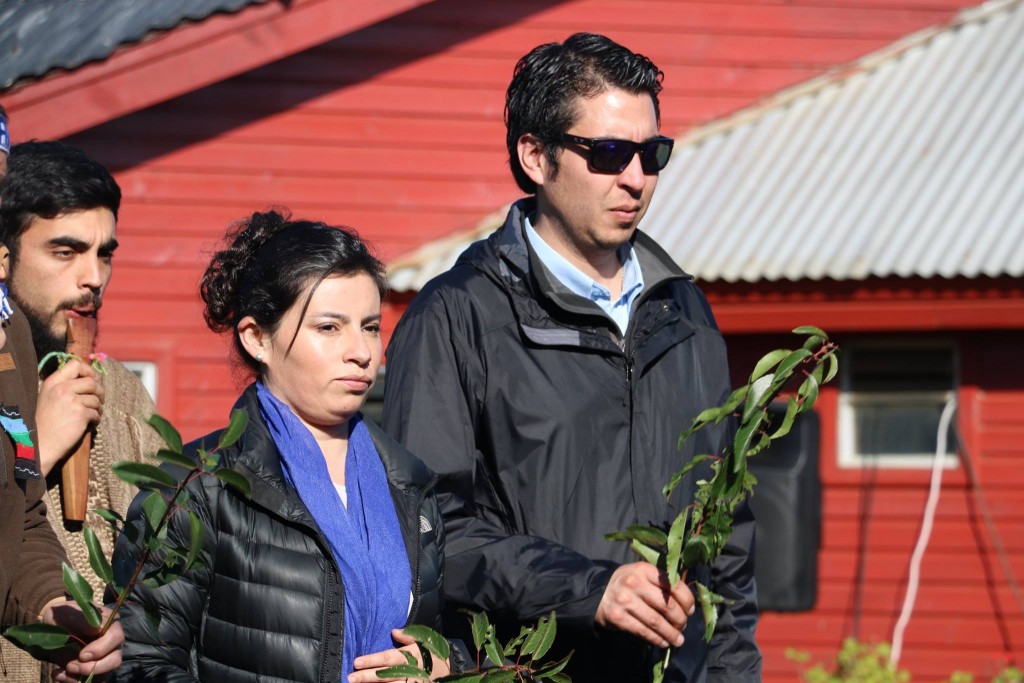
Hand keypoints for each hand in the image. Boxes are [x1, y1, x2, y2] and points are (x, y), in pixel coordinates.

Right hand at [36, 359, 103, 476]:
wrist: (40, 444)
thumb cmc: (45, 423)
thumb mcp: (49, 398)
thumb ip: (64, 387)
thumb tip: (90, 379)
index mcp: (52, 383)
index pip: (75, 364)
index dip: (88, 371)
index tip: (92, 381)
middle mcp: (61, 389)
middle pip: (92, 382)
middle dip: (100, 391)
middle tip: (99, 401)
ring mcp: (71, 401)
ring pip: (96, 399)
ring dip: (98, 408)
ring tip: (92, 415)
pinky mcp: (80, 414)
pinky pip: (97, 413)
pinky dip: (97, 419)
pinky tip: (90, 424)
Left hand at [40, 599, 122, 680]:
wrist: (53, 627)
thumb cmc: (64, 615)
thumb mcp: (69, 612)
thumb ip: (83, 619)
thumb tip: (96, 629)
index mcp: (110, 625)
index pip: (116, 638)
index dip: (101, 649)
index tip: (82, 655)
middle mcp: (111, 643)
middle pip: (114, 660)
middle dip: (93, 668)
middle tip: (71, 666)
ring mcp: (103, 658)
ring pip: (104, 675)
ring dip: (81, 677)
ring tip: (62, 671)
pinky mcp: (92, 670)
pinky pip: (90, 682)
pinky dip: (73, 681)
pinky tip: (59, 674)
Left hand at [349, 628, 450, 681]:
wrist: (449, 671)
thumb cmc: (432, 654)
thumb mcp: (424, 640)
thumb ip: (408, 636)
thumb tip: (394, 631)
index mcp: (409, 656)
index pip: (386, 658)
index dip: (371, 660)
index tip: (356, 662)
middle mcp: (408, 671)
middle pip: (384, 674)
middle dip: (366, 676)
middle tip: (350, 677)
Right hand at [594, 561, 694, 648]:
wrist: (596, 594)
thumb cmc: (626, 584)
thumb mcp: (642, 574)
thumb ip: (661, 582)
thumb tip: (687, 602)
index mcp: (644, 570)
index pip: (674, 585)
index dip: (687, 600)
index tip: (690, 610)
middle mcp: (635, 583)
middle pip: (667, 606)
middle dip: (680, 620)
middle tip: (683, 626)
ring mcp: (625, 601)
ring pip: (656, 622)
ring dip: (671, 634)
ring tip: (678, 640)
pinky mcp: (618, 617)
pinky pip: (643, 632)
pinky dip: (656, 639)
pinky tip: (663, 642)